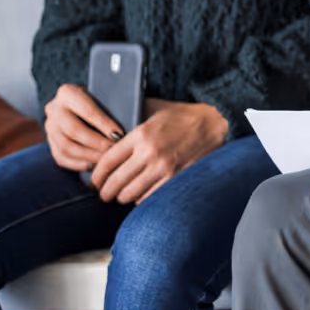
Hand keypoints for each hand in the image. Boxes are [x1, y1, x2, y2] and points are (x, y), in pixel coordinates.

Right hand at [43, 83, 119, 171]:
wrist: (85, 104)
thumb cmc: (106, 100)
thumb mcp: (108, 96)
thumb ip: (116, 105)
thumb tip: (132, 121)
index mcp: (68, 92)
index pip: (86, 110)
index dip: (103, 124)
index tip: (120, 135)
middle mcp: (54, 108)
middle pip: (73, 130)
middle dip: (96, 143)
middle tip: (114, 151)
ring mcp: (49, 126)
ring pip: (66, 147)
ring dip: (88, 156)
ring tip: (107, 161)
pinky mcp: (50, 142)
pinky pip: (61, 158)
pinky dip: (78, 164)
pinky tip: (94, 166)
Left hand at [89, 99, 227, 203]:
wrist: (215, 123)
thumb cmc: (183, 116)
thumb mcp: (154, 109)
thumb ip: (132, 117)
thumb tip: (108, 123)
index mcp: (140, 134)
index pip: (107, 162)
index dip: (96, 176)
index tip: (94, 181)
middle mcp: (150, 153)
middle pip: (115, 182)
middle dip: (105, 192)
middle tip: (104, 193)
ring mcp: (164, 168)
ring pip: (130, 194)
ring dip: (123, 197)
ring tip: (121, 195)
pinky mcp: (176, 178)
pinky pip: (149, 198)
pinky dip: (141, 199)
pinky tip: (141, 194)